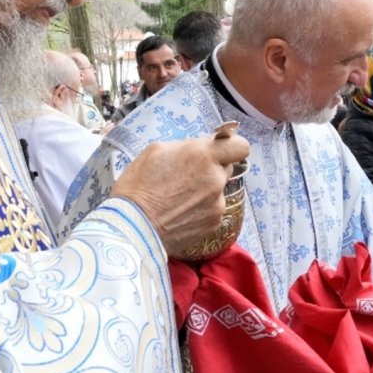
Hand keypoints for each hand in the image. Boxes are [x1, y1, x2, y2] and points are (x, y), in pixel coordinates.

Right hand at [111, 133, 249, 257]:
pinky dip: (201, 209)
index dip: (231, 147)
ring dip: (205, 190)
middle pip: (226, 167)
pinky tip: (181, 212)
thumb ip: (186, 146)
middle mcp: (216, 179)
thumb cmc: (138, 185)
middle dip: (211, 168)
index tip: (218, 150)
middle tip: (187, 175)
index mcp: (204, 155)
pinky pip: (213, 209)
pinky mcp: (214, 223)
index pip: (240, 146)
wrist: (133, 226)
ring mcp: (217, 203)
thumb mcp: (156, 151)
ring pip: (218, 190)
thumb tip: (201, 148)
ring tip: (179, 198)